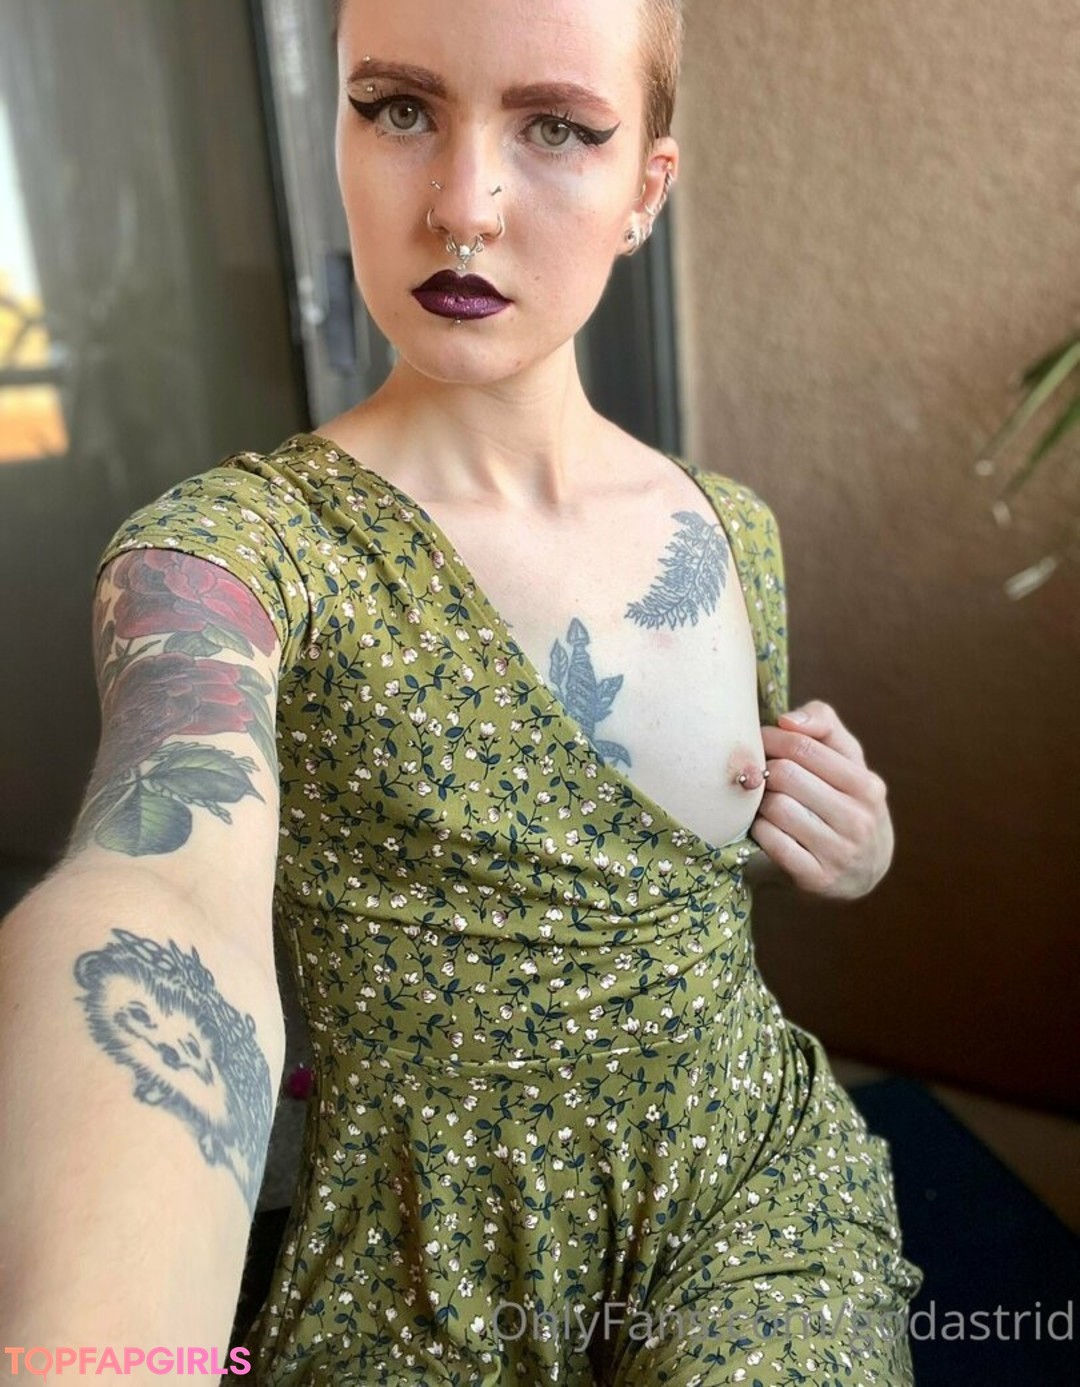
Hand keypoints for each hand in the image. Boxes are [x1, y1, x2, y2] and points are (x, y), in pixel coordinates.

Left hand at [750, 700, 893, 899]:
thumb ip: (823, 724)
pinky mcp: (816, 878)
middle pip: (785, 775)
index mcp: (866, 785)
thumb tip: (787, 720)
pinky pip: (771, 842)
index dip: (771, 739)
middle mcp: (858, 819)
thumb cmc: (846, 799)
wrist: (865, 869)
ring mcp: (839, 852)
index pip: (803, 746)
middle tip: (759, 773)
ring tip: (764, 801)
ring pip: (775, 808)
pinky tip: (765, 827)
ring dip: (760, 802)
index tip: (759, 741)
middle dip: (765, 770)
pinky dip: (760, 830)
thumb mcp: (847, 759)